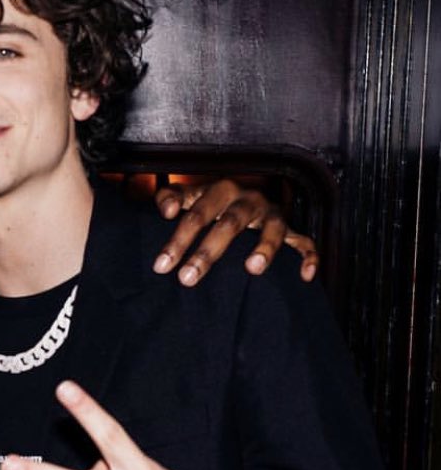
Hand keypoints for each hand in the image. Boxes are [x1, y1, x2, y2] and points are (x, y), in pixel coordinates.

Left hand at [152, 178, 318, 286]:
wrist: (243, 196)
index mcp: (221, 190)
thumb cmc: (210, 202)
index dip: (178, 239)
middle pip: (230, 223)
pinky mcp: (290, 230)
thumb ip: (170, 197)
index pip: (197, 213)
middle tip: (187, 278)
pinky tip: (305, 275)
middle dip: (208, 252)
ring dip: (265, 247)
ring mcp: (271, 215)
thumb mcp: (190, 195)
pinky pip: (304, 242)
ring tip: (252, 269)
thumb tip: (166, 209)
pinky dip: (308, 257)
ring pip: (273, 228)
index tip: (161, 266)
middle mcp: (248, 200)